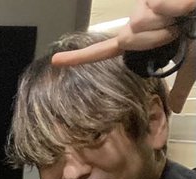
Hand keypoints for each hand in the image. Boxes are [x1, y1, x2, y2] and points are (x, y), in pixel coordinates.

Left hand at [51, 0, 195, 111]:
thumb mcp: (193, 61)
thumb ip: (181, 84)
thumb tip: (175, 108)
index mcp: (141, 38)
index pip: (105, 51)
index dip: (79, 57)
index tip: (55, 61)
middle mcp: (138, 19)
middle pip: (126, 39)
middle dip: (153, 39)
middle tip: (178, 28)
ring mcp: (144, 4)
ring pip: (139, 24)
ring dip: (166, 24)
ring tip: (184, 13)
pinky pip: (156, 6)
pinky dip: (176, 6)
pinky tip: (187, 4)